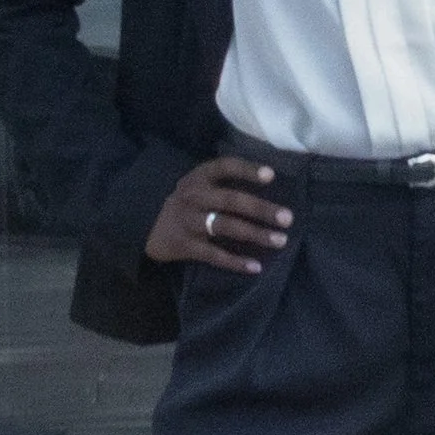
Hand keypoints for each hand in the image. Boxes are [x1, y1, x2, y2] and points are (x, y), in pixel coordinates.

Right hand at [146, 156, 292, 276]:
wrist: (148, 225)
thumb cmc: (187, 203)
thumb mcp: (198, 184)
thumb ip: (225, 181)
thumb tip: (271, 181)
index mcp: (199, 178)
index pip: (224, 167)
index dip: (247, 170)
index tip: (271, 175)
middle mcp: (193, 197)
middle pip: (231, 200)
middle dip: (261, 209)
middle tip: (287, 218)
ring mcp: (188, 221)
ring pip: (226, 227)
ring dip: (255, 234)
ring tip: (280, 240)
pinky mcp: (185, 245)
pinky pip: (213, 255)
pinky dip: (235, 262)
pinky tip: (255, 267)